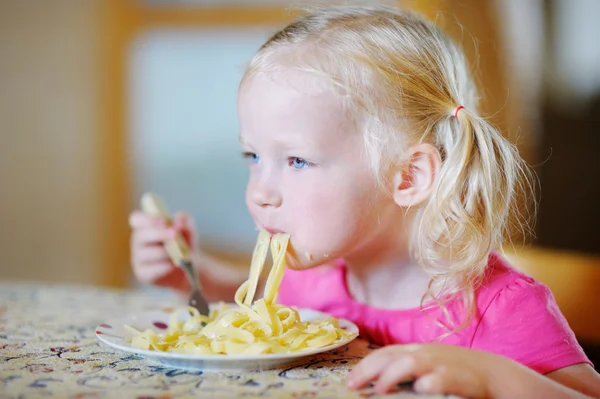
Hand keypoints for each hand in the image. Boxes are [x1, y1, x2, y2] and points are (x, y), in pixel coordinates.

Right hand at [129, 210, 196, 287]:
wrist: (190, 267)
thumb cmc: (184, 243)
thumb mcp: (188, 230)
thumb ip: (184, 221)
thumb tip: (178, 221)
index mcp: (145, 227)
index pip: (136, 219)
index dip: (147, 219)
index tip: (163, 220)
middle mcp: (138, 242)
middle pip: (140, 235)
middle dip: (159, 234)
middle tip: (175, 234)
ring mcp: (138, 258)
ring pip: (146, 253)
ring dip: (163, 252)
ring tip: (177, 254)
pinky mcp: (143, 274)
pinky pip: (149, 270)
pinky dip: (163, 267)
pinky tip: (173, 265)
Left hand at [347, 343, 496, 396]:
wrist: (494, 373)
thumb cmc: (456, 372)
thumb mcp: (429, 364)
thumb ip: (406, 369)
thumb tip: (377, 383)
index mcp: (416, 351)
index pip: (384, 353)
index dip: (365, 366)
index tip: (350, 382)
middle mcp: (425, 354)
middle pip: (390, 356)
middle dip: (369, 370)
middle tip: (354, 386)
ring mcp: (441, 364)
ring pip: (410, 364)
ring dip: (391, 376)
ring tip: (379, 390)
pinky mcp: (457, 377)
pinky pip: (439, 379)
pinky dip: (428, 384)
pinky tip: (418, 390)